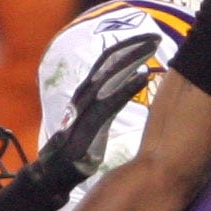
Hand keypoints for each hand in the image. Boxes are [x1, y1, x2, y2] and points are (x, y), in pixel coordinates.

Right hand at [34, 33, 156, 191]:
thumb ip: (109, 102)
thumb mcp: (96, 120)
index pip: (107, 62)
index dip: (127, 48)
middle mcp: (84, 94)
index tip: (148, 41)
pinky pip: (110, 100)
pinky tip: (143, 77)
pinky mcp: (89, 124)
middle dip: (133, 46)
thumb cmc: (78, 148)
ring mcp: (85, 107)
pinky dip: (127, 87)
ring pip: (110, 74)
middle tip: (155, 37)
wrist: (54, 173)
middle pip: (109, 61)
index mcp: (87, 92)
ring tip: (153, 48)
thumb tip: (128, 85)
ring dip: (132, 58)